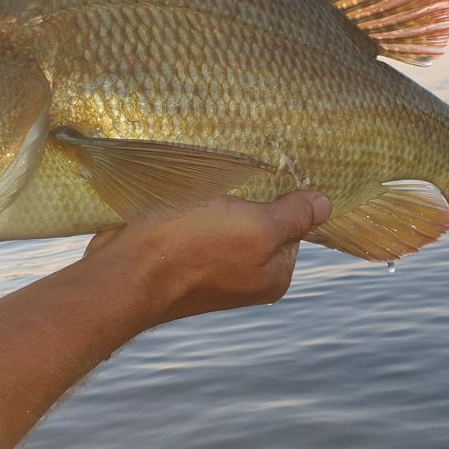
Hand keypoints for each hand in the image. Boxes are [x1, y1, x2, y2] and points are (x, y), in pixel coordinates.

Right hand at [84, 191, 332, 324]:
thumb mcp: (257, 227)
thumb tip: (325, 205)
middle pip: (258, 222)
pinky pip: (193, 222)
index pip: (293, 227)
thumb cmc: (192, 249)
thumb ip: (294, 216)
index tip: (268, 172)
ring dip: (216, 198)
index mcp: (272, 276)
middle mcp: (243, 277)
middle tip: (233, 171)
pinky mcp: (175, 256)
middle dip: (247, 196)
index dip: (284, 198)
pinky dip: (190, 205)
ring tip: (204, 182)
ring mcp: (207, 269)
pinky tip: (181, 194)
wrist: (122, 272)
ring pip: (223, 220)